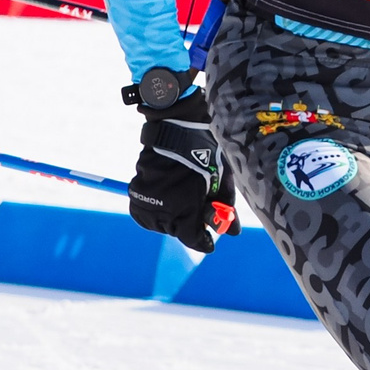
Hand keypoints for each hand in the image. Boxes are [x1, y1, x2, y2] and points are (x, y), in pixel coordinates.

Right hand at [127, 82, 229, 252]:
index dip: (204, 241)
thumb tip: (233, 232)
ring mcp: (147, 202)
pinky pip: (146, 216)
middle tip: (197, 206)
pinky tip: (167, 196)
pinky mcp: (136, 196)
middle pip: (177, 231)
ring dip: (172, 218)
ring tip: (181, 196)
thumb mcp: (221, 180)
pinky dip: (157, 211)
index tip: (209, 242)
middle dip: (189, 224)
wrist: (176, 127)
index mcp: (186, 206)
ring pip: (161, 225)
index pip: (193, 238)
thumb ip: (225, 209)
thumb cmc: (205, 151)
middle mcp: (163, 208)